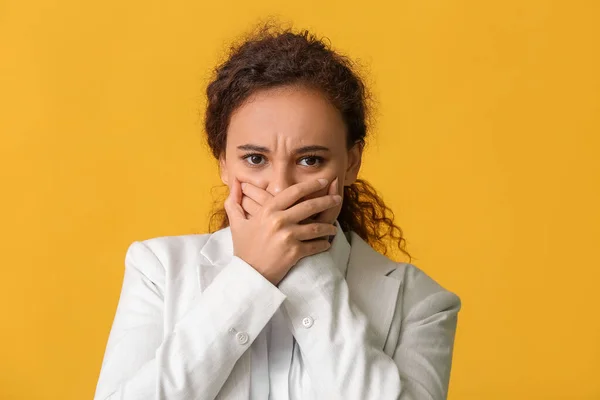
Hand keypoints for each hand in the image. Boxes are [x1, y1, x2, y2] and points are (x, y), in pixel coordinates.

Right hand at [224, 177, 340, 284]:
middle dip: (327, 201)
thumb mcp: (236, 223)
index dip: (311, 185)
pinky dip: (323, 245)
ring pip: (316, 227)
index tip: (322, 181)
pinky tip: (327, 244)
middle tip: (337, 198)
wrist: (248, 275)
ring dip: (328, 226)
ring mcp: (288, 237)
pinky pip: (315, 246)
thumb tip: (235, 183)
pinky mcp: (294, 252)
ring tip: (334, 226)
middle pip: (309, 206)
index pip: (293, 192)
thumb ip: (234, 202)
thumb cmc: (243, 249)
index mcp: (268, 210)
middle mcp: (279, 221)